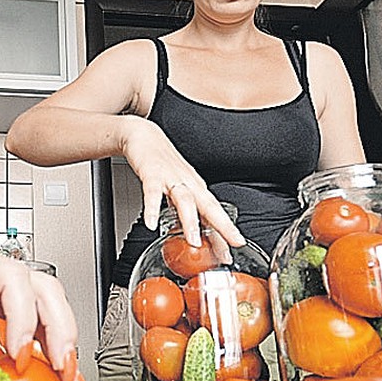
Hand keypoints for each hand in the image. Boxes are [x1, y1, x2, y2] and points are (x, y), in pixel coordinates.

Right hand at [121, 117, 244, 247]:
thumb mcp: (177, 189)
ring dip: (190, 221)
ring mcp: (171, 178)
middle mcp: (188, 184)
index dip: (227, 229)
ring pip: (185, 201)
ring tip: (193, 241)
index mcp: (196, 188)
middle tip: (231, 244)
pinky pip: (152, 193)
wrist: (144, 136)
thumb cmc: (162, 163)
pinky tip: (151, 224)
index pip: (216, 212)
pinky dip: (152, 208)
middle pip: (209, 207)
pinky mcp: (152, 173)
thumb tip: (190, 236)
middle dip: (223, 226)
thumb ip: (183, 211)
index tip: (237, 244)